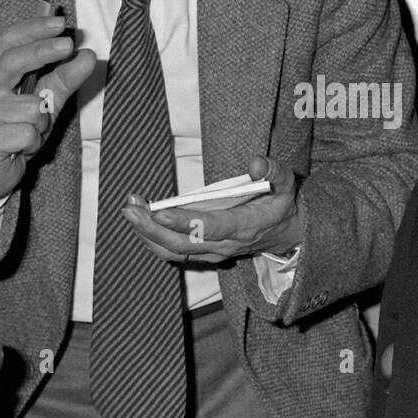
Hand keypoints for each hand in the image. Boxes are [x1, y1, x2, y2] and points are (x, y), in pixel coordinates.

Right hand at [0, 14, 95, 204]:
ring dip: (43, 122)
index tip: (60, 23)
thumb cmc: (17, 128)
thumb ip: (64, 79)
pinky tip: (21, 146)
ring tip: (31, 131)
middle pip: (12, 61)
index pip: (9, 40)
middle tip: (68, 45)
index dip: (33, 28)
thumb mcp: (45, 102)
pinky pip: (28, 134)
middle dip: (42, 51)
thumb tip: (88, 55)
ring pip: (32, 108)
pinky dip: (34, 142)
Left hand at [121, 155, 302, 264]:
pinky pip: (174, 252)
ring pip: (174, 251)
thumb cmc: (281, 204)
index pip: (211, 228)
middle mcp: (226, 245)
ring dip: (147, 233)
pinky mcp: (205, 254)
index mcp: (245, 227)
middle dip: (152, 228)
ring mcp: (214, 252)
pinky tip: (140, 219)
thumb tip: (254, 163)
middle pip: (182, 244)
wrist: (287, 234)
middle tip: (130, 208)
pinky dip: (153, 239)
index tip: (160, 211)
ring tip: (130, 209)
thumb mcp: (286, 183)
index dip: (185, 222)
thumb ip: (273, 171)